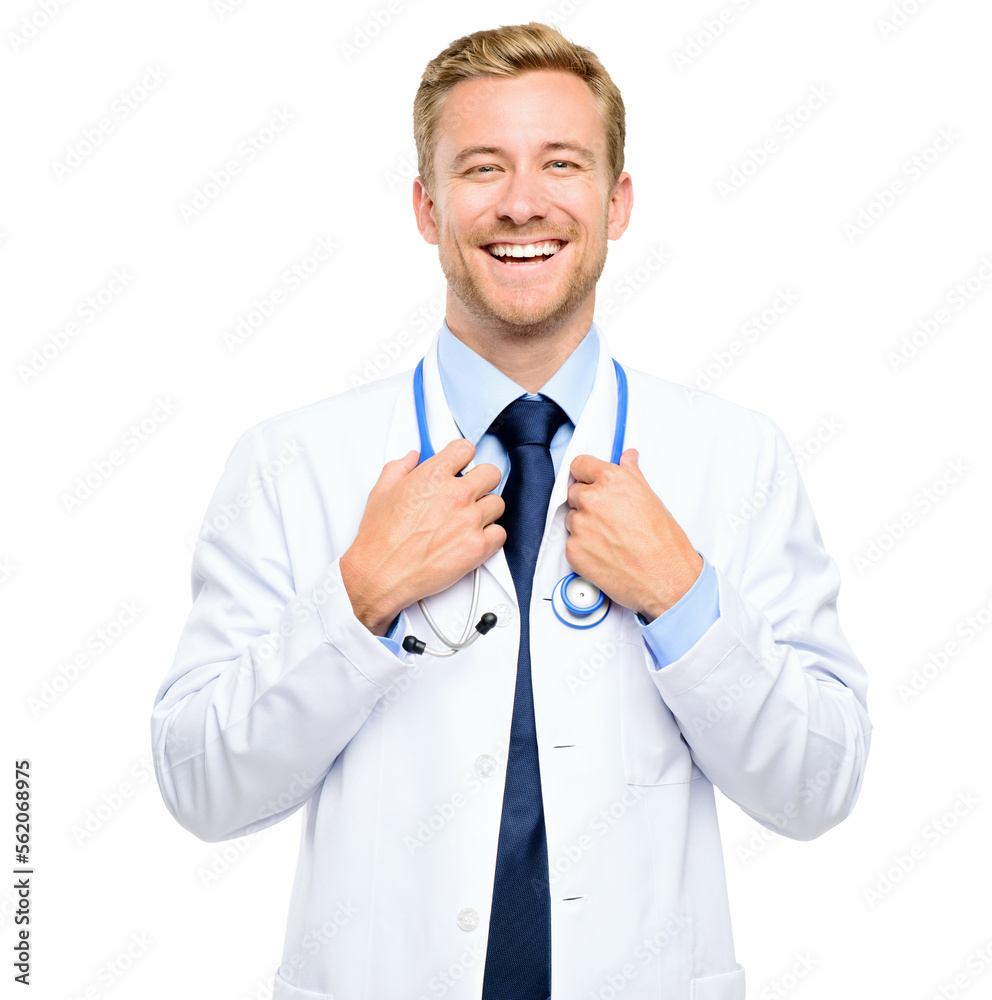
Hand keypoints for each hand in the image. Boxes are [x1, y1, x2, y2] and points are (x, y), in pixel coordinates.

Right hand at [340, 439, 504, 634]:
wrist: (380, 574)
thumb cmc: (378, 540)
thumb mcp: (381, 493)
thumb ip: (399, 468)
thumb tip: (411, 457)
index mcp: (432, 476)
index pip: (465, 449)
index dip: (463, 457)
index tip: (461, 464)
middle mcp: (455, 495)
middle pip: (491, 473)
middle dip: (480, 482)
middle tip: (469, 493)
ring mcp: (469, 520)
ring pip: (497, 504)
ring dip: (485, 510)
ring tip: (468, 521)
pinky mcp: (478, 546)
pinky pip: (500, 533)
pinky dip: (490, 537)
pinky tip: (472, 539)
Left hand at [565, 448, 702, 621]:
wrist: (665, 578)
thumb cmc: (664, 542)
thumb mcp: (651, 499)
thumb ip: (632, 475)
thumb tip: (627, 458)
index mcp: (611, 481)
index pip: (580, 465)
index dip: (585, 473)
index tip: (587, 479)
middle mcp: (592, 500)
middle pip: (573, 492)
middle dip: (586, 501)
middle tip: (607, 517)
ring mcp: (580, 525)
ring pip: (571, 518)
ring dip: (584, 525)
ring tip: (609, 538)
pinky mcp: (573, 549)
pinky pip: (571, 542)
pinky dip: (583, 547)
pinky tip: (604, 552)